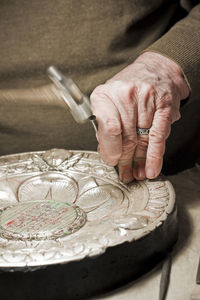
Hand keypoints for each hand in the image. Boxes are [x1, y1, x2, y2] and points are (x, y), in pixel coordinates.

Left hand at [90, 52, 188, 182]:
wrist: (154, 70)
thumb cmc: (128, 90)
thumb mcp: (108, 102)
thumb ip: (104, 126)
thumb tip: (108, 153)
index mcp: (105, 94)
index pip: (108, 128)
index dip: (110, 149)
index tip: (112, 161)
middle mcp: (125, 94)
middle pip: (126, 136)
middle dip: (126, 160)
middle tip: (126, 173)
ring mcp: (146, 98)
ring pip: (142, 139)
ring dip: (140, 161)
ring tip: (138, 173)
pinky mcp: (164, 106)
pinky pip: (158, 136)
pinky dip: (155, 156)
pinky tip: (152, 168)